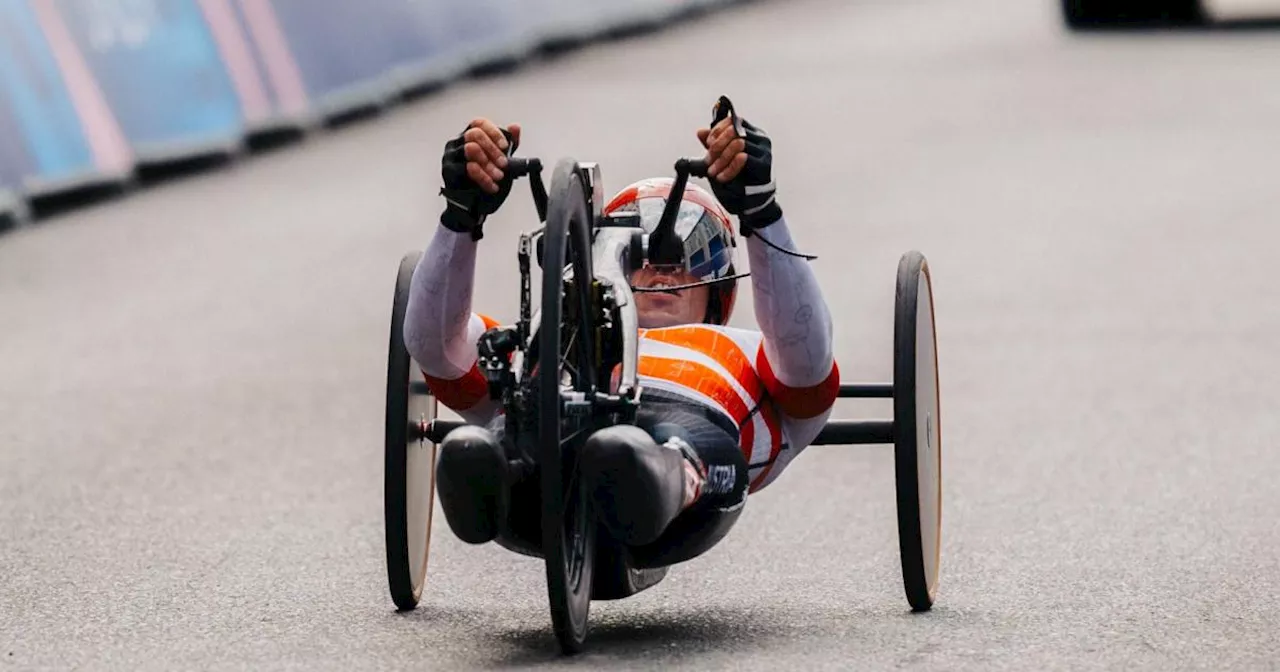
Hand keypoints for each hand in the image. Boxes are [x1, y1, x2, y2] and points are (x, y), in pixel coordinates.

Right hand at [440, 118, 521, 238]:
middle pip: (475, 134)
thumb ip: (508, 145)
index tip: (506, 146)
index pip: (479, 124)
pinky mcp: (448, 171)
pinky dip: (483, 177)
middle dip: (493, 150)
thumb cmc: (483, 183)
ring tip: (499, 176)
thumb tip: (515, 127)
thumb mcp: (501, 162)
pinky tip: (491, 185)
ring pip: (470, 149)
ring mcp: (450, 156)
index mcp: (468, 137)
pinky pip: (467, 167)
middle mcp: (457, 143)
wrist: (473, 208)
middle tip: (504, 164)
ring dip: (489, 163)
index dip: (494, 132)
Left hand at [695, 97, 781, 234]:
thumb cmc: (738, 177)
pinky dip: (729, 168)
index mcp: (751, 132)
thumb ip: (713, 144)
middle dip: (717, 146)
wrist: (751, 200)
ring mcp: (764, 150)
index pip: (733, 120)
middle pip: (734, 130)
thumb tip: (700, 132)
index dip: (717, 130)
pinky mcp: (764, 164)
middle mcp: (760, 138)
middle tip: (708, 160)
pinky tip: (722, 177)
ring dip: (721, 158)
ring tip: (712, 171)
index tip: (708, 144)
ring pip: (738, 144)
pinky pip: (743, 159)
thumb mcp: (722, 158)